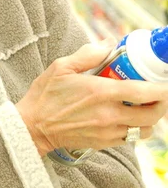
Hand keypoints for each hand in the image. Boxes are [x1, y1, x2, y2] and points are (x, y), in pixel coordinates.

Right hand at [16, 40, 167, 156]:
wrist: (32, 128)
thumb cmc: (45, 95)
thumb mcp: (62, 67)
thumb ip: (89, 54)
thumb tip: (110, 43)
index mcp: (101, 92)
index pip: (144, 93)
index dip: (161, 89)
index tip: (165, 84)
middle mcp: (109, 115)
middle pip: (152, 115)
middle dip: (161, 105)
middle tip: (158, 94)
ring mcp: (107, 132)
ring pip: (144, 130)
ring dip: (150, 119)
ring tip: (143, 107)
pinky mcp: (103, 144)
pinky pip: (129, 139)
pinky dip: (135, 129)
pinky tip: (126, 118)